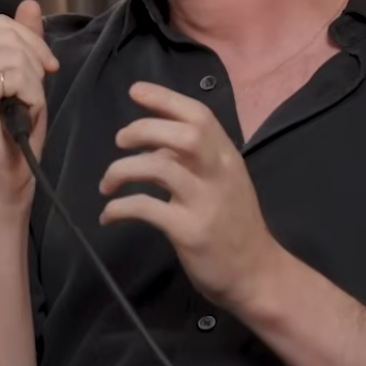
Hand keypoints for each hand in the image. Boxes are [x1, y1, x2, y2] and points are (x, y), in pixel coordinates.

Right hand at [0, 0, 57, 198]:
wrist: (6, 176)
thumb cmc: (14, 133)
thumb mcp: (24, 78)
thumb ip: (23, 41)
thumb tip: (29, 3)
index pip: (0, 24)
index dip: (31, 44)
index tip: (41, 73)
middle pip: (8, 33)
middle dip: (32, 63)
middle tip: (26, 96)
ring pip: (15, 54)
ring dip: (32, 83)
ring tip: (21, 107)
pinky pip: (15, 74)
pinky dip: (30, 95)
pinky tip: (18, 113)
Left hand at [98, 82, 282, 308]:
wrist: (257, 274)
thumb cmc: (235, 226)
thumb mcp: (223, 184)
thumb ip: (194, 161)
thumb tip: (154, 146)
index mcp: (227, 158)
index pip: (199, 116)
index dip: (165, 99)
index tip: (135, 91)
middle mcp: (219, 175)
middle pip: (184, 135)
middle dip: (145, 129)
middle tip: (120, 140)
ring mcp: (206, 203)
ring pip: (160, 168)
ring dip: (123, 169)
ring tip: (107, 183)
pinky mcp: (190, 232)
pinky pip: (147, 209)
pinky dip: (120, 208)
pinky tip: (109, 216)